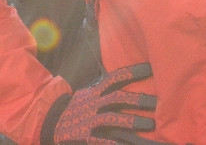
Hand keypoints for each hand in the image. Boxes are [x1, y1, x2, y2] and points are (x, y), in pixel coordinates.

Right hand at [45, 62, 162, 144]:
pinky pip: (102, 141)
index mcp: (95, 92)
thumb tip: (122, 81)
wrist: (48, 121)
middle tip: (157, 102)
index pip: (115, 78)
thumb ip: (104, 89)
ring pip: (113, 119)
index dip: (132, 72)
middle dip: (138, 100)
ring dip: (132, 121)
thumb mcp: (88, 94)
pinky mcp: (84, 136)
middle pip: (118, 98)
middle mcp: (93, 104)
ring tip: (151, 124)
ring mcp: (88, 120)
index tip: (151, 68)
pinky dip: (115, 144)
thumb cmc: (74, 108)